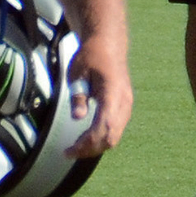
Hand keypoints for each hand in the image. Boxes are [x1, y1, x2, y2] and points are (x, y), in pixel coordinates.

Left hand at [62, 35, 130, 157]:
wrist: (108, 44)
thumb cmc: (91, 56)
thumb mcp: (78, 72)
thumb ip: (78, 95)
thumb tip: (77, 117)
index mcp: (113, 93)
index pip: (103, 127)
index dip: (87, 143)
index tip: (69, 150)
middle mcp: (124, 102)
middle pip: (111, 137)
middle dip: (90, 149)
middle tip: (69, 152)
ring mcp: (126, 106)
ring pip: (115, 137)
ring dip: (96, 146)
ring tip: (76, 147)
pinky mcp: (124, 108)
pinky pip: (115, 130)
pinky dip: (101, 139)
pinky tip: (86, 138)